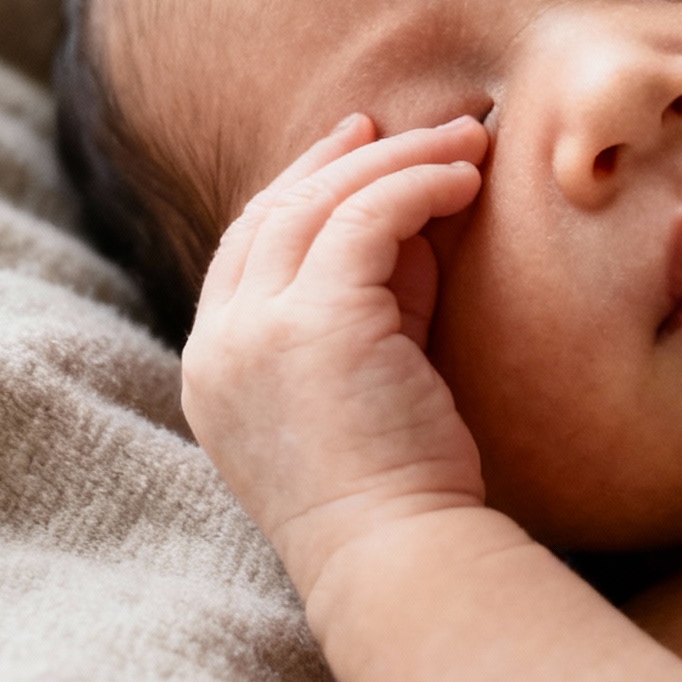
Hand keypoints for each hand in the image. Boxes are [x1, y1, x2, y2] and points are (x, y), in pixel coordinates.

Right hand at [181, 113, 487, 598]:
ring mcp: (255, 332)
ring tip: (466, 139)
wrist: (399, 558)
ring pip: (317, 202)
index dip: (300, 188)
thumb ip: (371, 303)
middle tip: (404, 123)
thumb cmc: (399, 490)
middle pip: (271, 212)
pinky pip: (366, 216)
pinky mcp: (313, 322)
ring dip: (396, 159)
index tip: (356, 148)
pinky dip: (417, 184)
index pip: (245, 247)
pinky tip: (466, 177)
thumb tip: (411, 221)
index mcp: (215, 369)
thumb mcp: (367, 379)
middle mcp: (220, 345)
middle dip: (344, 157)